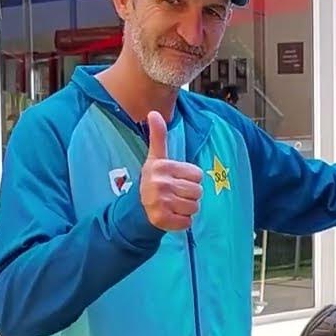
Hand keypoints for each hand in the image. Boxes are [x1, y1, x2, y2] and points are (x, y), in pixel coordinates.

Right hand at [140, 111, 202, 230]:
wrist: (138, 207)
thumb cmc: (154, 179)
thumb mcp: (156, 157)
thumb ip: (158, 136)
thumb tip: (153, 112)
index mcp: (162, 167)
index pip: (197, 175)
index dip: (190, 179)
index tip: (176, 179)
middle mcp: (160, 184)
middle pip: (198, 192)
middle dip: (190, 194)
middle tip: (175, 193)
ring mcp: (160, 202)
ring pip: (194, 207)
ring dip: (187, 208)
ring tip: (173, 204)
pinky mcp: (161, 220)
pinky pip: (187, 222)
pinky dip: (182, 222)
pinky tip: (171, 215)